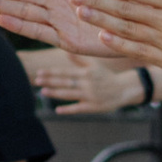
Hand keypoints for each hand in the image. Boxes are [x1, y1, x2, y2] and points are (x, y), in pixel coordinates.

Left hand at [31, 49, 148, 115]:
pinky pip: (79, 108)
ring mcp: (90, 95)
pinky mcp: (94, 107)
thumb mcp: (96, 66)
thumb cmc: (107, 77)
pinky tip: (58, 110)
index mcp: (87, 73)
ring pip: (70, 94)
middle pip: (66, 82)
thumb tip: (66, 51)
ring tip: (43, 91)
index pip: (66, 72)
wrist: (125, 89)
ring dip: (56, 93)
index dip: (52, 72)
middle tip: (36, 80)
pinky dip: (68, 109)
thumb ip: (81, 60)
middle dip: (50, 81)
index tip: (40, 72)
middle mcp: (88, 83)